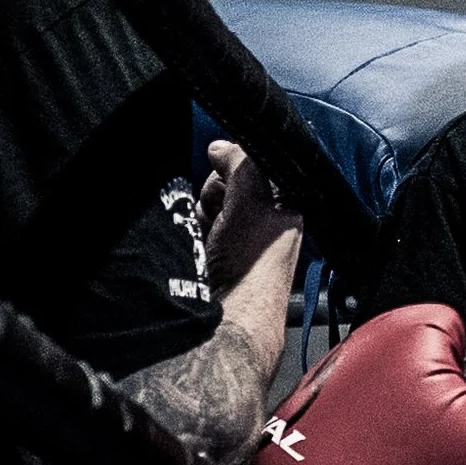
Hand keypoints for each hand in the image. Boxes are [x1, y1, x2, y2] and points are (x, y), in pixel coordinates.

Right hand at [199, 139, 303, 294]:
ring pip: (200, 205)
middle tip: (219, 217)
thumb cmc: (253, 268)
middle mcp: (258, 220)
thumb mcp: (253, 201)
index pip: (247, 165)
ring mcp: (232, 240)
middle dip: (211, 196)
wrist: (227, 317)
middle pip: (220, 185)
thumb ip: (240, 164)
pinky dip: (184, 232)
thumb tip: (221, 147)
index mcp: (281, 205)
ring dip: (195, 216)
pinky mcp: (207, 256)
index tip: (224, 179)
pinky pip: (187, 228)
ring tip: (205, 238)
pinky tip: (192, 245)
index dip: (231, 169)